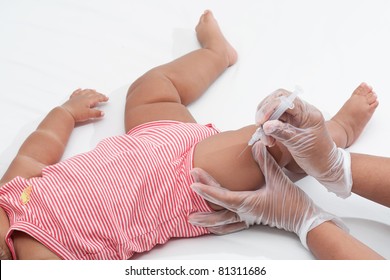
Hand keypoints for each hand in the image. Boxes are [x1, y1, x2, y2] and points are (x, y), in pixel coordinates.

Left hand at [61, 88, 108, 122]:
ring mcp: (77, 97)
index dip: (103, 98)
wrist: (65, 113)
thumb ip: (96, 113)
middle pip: (92, 93)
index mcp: (88, 100)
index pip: (97, 97)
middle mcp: (83, 97)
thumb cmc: (76, 113)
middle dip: (98, 94)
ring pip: (85, 91)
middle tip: (102, 95)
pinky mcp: (72, 99)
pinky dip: (79, 90)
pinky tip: (80, 89)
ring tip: (93, 90)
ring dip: (90, 90)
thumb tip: (102, 113)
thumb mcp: (88, 114)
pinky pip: (76, 92)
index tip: (106, 98)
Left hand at [189, 142, 345, 248]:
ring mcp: (247, 218)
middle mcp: (245, 212)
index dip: (207, 188)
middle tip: (190, 185)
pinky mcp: (252, 219)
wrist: (305, 219)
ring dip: (207, 218)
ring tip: (191, 218)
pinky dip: (220, 225)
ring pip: (222, 221)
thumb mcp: (278, 179)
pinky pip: (231, 225)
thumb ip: (265, 162)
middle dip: (203, 197)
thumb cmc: (292, 202)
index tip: (194, 182)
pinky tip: (213, 226)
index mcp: (248, 203)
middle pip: (218, 208)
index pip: (223, 196)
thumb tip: (256, 144)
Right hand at [255, 89, 351, 197]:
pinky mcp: (290, 124)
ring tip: (267, 140)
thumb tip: (266, 125)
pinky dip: (267, 129)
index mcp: (308, 113)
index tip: (260, 122)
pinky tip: (269, 140)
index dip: (270, 107)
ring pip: (274, 110)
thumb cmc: (317, 156)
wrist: (325, 165)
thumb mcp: (299, 145)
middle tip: (260, 127)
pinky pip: (274, 120)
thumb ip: (282, 132)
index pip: (285, 100)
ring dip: (265, 123)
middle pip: (277, 100)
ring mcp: (295, 117)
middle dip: (265, 112)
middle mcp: (302, 111)